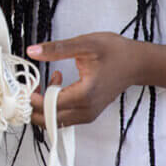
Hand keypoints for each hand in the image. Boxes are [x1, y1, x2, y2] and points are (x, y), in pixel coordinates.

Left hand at [27, 32, 145, 127]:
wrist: (137, 63)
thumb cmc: (116, 52)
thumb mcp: (85, 44)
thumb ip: (57, 49)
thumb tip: (32, 51)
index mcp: (84, 95)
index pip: (48, 106)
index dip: (32, 96)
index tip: (28, 82)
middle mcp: (86, 110)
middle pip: (47, 120)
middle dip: (33, 105)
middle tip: (30, 84)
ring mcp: (87, 115)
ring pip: (54, 121)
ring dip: (43, 104)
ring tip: (49, 80)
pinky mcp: (88, 114)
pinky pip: (63, 117)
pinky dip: (54, 105)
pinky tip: (58, 83)